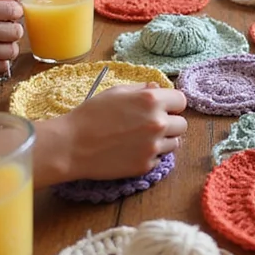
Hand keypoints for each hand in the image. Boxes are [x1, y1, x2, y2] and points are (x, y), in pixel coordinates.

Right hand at [0, 0, 23, 75]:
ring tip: (1, 46)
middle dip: (14, 32)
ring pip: (12, 51)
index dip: (17, 13)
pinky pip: (2, 66)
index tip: (13, 16)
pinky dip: (2, 62)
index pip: (13, 10)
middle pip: (16, 32)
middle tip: (8, 32)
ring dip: (10, 48)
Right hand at [39, 84, 187, 183]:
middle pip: (182, 124)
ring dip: (163, 140)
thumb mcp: (116, 92)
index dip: (172, 104)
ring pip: (174, 143)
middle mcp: (158, 123)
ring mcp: (153, 147)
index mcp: (151, 100)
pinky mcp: (146, 165)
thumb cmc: (91, 115)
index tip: (163, 108)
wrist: (72, 145)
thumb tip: (157, 88)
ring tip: (139, 138)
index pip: (181, 101)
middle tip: (149, 124)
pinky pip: (159, 158)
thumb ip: (142, 90)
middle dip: (170, 123)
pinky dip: (150, 155)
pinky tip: (131, 150)